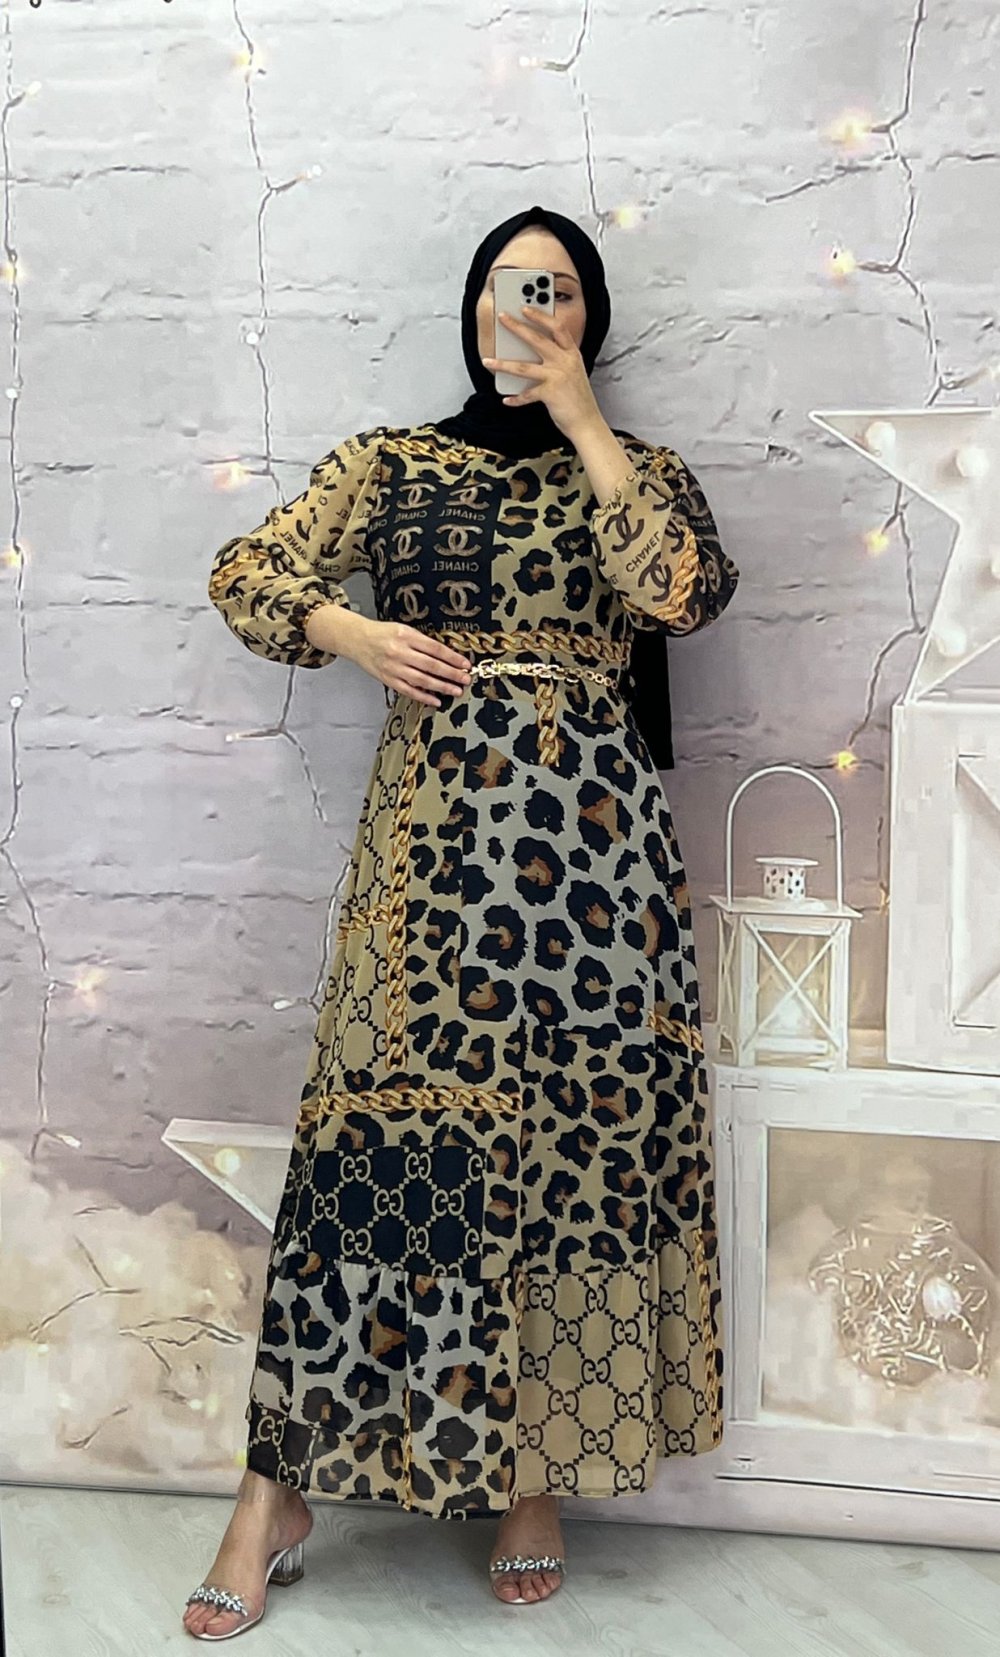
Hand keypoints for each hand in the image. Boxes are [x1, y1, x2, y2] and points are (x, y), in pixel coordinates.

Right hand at [350, 616, 472, 707]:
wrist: (357, 640)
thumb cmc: (382, 634)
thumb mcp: (404, 630)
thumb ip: (422, 642)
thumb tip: (446, 655)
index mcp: (406, 636)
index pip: (435, 649)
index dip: (452, 657)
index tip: (465, 664)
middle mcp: (400, 652)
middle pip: (431, 665)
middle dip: (451, 674)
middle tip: (465, 679)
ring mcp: (393, 668)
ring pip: (422, 680)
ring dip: (441, 687)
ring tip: (456, 690)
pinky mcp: (388, 680)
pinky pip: (409, 690)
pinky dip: (424, 697)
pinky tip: (436, 700)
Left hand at [482, 306, 602, 441]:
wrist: (587, 422)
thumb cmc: (578, 398)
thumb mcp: (572, 372)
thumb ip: (557, 360)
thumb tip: (530, 354)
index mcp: (572, 354)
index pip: (557, 327)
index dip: (541, 316)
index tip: (526, 308)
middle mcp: (565, 361)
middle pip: (536, 339)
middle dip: (517, 327)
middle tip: (502, 318)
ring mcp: (557, 376)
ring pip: (523, 367)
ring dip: (502, 364)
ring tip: (487, 361)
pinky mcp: (550, 394)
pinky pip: (526, 394)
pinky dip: (516, 398)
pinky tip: (507, 399)